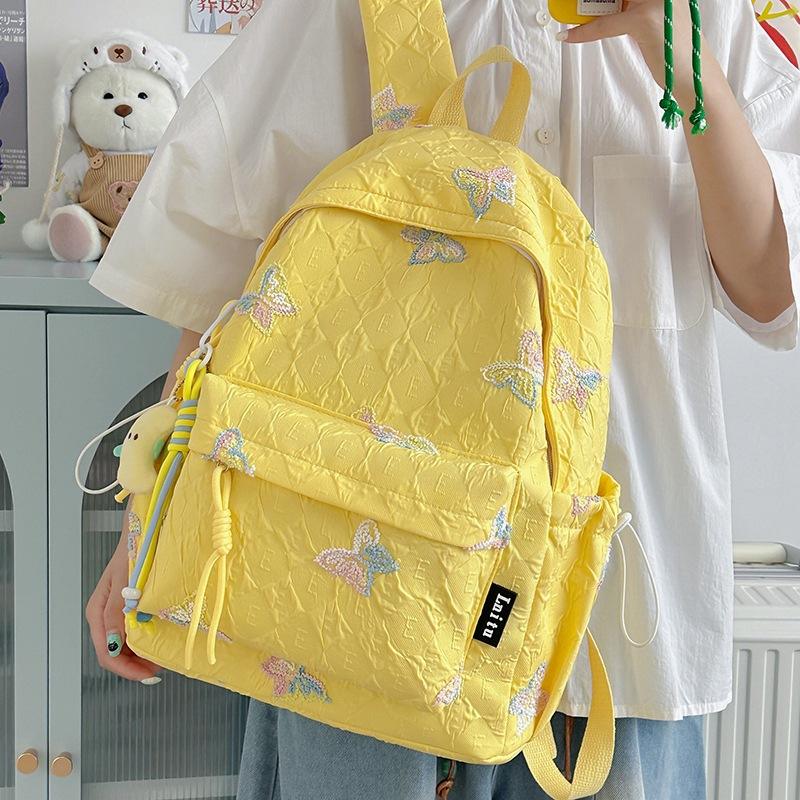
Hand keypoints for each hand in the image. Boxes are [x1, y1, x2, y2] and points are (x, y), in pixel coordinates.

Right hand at [85, 528, 161, 682]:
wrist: (143, 531)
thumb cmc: (134, 552)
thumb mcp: (125, 584)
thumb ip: (115, 614)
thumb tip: (111, 645)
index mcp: (98, 612)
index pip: (107, 654)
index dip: (127, 670)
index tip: (149, 675)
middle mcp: (103, 615)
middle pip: (114, 653)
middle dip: (135, 665)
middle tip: (159, 668)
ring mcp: (114, 611)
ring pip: (123, 645)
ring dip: (140, 655)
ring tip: (161, 656)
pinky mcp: (125, 606)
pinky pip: (131, 632)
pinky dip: (143, 640)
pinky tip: (157, 640)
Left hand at [559, 0, 698, 107]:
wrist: (694, 78)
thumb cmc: (674, 54)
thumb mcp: (653, 23)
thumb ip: (633, 11)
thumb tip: (601, 11)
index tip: (584, 3)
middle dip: (592, 0)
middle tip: (572, 6)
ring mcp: (655, 0)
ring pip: (609, 2)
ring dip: (585, 9)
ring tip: (569, 16)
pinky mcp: (645, 20)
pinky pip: (606, 23)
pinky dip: (585, 31)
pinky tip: (568, 36)